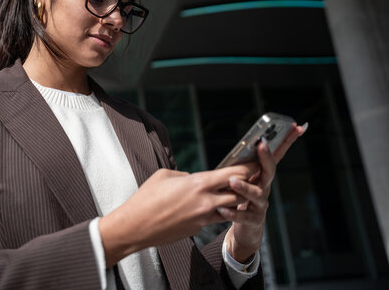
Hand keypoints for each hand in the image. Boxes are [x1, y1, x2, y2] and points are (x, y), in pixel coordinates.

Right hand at [99, 164, 258, 266]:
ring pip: (231, 208)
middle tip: (250, 178)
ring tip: (232, 192)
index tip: (255, 162)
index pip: (234, 174)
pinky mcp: (197, 229)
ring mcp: (203, 217)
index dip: (248, 168)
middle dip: (246, 185)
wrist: (135, 226)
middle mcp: (205, 201)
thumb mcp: (165, 176)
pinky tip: (213, 205)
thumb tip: (194, 178)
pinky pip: (215, 218)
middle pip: (240, 193)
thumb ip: (186, 175)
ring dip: (233, 200)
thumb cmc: (146, 197)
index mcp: (199, 183)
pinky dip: (218, 211)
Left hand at [217, 123, 307, 262]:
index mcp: (262, 175)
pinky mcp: (253, 220)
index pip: (277, 155)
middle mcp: (265, 187)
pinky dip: (233, 213)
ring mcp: (261, 204)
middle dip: (267, 156)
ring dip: (244, 186)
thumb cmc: (242, 199)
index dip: (288, 140)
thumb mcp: (244, 179)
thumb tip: (243, 143)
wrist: (246, 229)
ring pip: (256, 194)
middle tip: (261, 144)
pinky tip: (223, 209)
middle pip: (269, 171)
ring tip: (232, 181)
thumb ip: (243, 164)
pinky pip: (243, 215)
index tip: (296, 126)